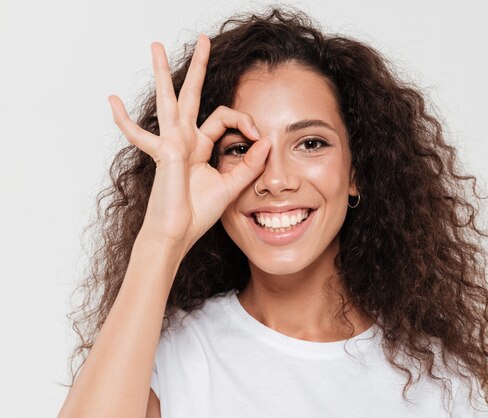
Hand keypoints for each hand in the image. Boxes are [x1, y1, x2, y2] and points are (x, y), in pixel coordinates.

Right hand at [107, 34, 269, 251]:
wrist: (177, 234)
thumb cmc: (197, 214)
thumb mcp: (231, 186)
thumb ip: (248, 165)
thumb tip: (266, 142)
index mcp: (200, 145)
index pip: (223, 117)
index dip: (244, 120)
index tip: (259, 136)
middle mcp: (184, 139)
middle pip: (192, 95)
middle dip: (199, 67)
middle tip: (204, 39)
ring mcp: (171, 144)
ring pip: (168, 100)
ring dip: (163, 73)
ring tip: (156, 46)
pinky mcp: (165, 154)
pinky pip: (140, 135)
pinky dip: (125, 120)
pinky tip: (111, 100)